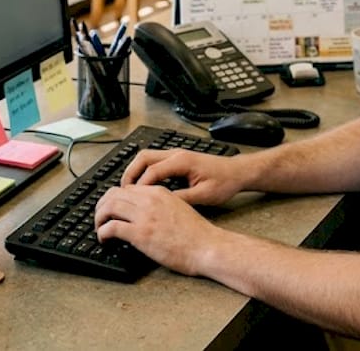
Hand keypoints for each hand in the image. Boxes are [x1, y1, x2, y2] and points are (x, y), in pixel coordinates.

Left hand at [95, 184, 220, 275]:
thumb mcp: (179, 208)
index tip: (112, 210)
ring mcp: (144, 216)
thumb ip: (161, 205)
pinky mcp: (140, 233)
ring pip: (108, 207)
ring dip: (99, 218)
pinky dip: (102, 233)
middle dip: (102, 206)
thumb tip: (147, 213)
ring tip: (99, 229)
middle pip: (113, 194)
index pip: (127, 188)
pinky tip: (104, 240)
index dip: (115, 198)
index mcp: (159, 192)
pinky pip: (110, 227)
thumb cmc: (198, 234)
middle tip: (100, 218)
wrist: (208, 247)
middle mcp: (149, 200)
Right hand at [120, 149, 247, 206]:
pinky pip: (154, 161)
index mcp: (182, 161)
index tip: (131, 199)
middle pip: (143, 157)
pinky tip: (143, 186)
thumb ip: (182, 199)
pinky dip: (144, 171)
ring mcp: (176, 154)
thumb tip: (161, 205)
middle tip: (122, 191)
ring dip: (135, 171)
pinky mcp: (178, 159)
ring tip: (128, 189)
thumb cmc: (224, 182)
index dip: (139, 186)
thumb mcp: (204, 196)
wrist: (237, 172)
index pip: (152, 171)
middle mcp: (176, 154)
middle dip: (130, 173)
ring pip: (147, 157)